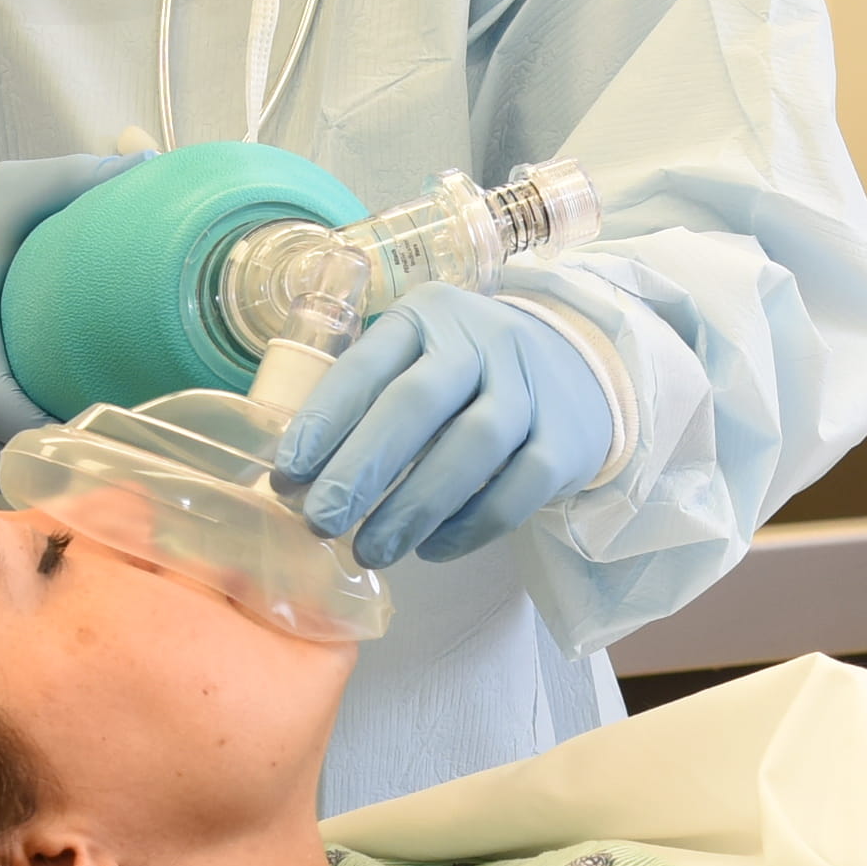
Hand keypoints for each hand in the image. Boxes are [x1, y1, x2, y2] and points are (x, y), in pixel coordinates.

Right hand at [0, 154, 131, 487]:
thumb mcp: (2, 190)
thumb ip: (75, 180)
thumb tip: (153, 166)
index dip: (49, 433)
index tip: (107, 432)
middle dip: (59, 465)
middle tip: (127, 454)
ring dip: (35, 478)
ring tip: (98, 463)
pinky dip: (6, 478)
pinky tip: (51, 466)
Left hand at [273, 287, 615, 566]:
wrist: (579, 370)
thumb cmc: (468, 377)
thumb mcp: (418, 360)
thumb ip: (365, 404)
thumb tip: (294, 482)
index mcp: (428, 315)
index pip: (367, 364)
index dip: (324, 420)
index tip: (287, 473)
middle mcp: (482, 341)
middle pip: (417, 403)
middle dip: (361, 467)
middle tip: (322, 521)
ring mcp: (531, 388)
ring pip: (472, 446)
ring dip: (413, 506)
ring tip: (371, 550)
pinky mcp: (566, 440)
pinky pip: (517, 490)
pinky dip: (469, 526)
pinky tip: (431, 549)